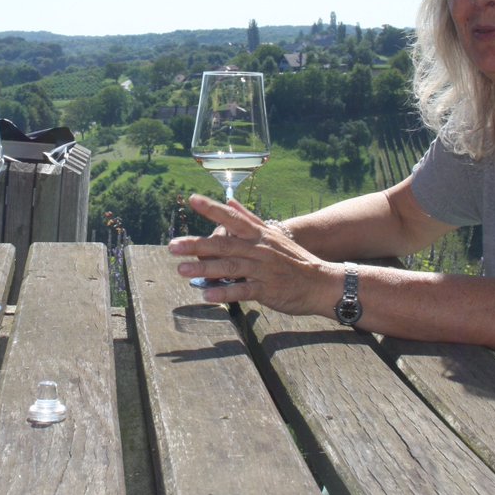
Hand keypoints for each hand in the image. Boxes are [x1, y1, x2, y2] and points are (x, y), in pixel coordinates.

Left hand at [169, 194, 334, 314]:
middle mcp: (258, 249)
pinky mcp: (267, 290)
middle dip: (196, 244)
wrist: (321, 282)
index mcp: (258, 234)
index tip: (192, 199)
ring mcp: (262, 270)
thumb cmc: (294, 258)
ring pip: (229, 267)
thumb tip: (230, 200)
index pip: (232, 218)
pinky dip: (224, 292)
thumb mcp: (272, 234)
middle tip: (172, 246)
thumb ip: (248, 218)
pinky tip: (206, 295)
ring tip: (181, 270)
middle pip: (223, 244)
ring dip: (204, 269)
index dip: (212, 208)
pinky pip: (242, 291)